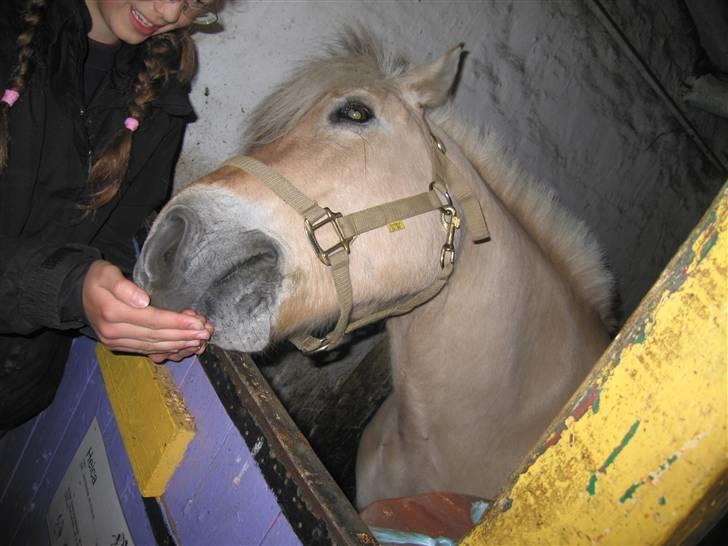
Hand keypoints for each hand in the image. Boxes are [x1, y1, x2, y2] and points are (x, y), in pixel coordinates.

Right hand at [82, 260, 213, 362]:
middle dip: (183, 335)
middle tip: (205, 333)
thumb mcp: (106, 273)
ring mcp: (115, 342)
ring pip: (152, 346)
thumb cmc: (97, 279)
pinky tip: (183, 348)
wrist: (77, 294)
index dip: (176, 322)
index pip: (152, 319)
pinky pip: (146, 351)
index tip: (197, 322)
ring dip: (178, 345)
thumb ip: (123, 286)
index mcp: (112, 312)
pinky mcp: (118, 346)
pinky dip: (166, 350)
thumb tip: (143, 300)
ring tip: (199, 341)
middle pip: (155, 336)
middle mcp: (113, 331)